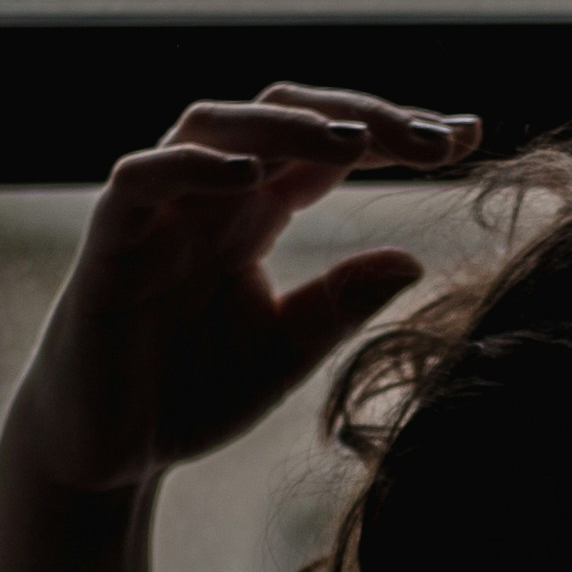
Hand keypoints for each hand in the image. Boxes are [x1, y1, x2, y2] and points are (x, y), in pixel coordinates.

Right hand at [0, 85, 475, 495]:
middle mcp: (207, 196)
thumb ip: (341, 304)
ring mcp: (155, 213)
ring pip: (213, 125)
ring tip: (355, 143)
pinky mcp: (107, 244)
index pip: (327, 148)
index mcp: (253, 214)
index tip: (468, 135)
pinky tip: (250, 178)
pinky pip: (141, 179)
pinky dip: (192, 167)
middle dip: (360, 116)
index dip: (394, 133)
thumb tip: (415, 259)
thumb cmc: (189, 395)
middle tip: (435, 139)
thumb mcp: (286, 351)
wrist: (104, 456)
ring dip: (285, 126)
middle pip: (280, 115)